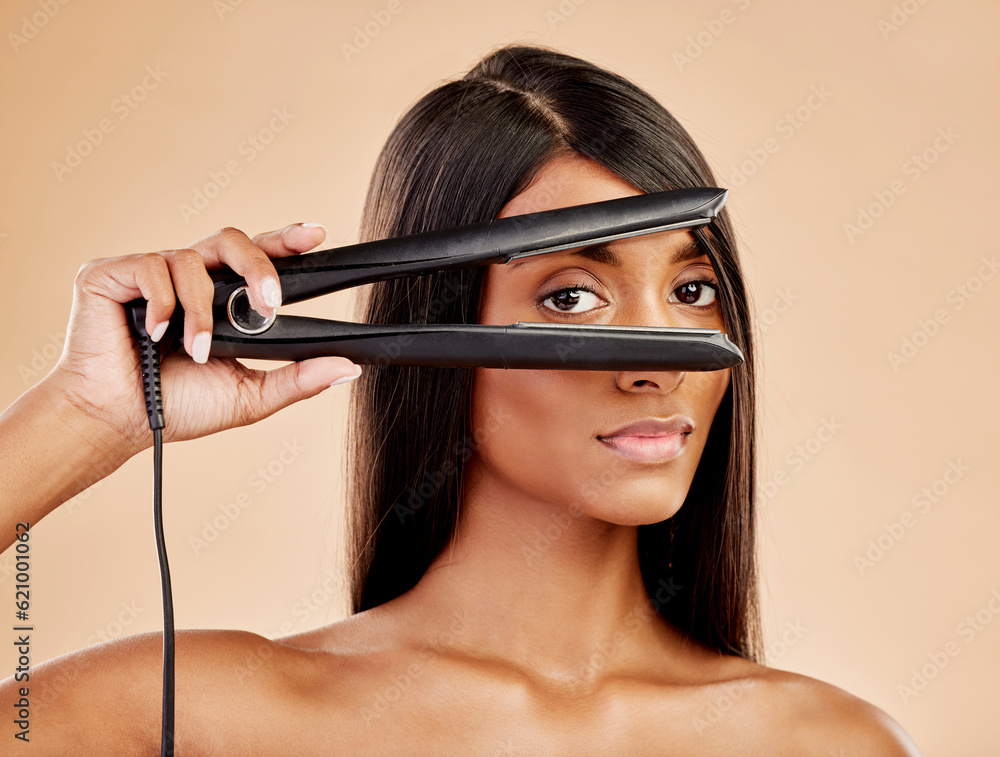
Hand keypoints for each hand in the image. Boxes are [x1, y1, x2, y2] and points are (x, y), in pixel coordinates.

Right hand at [47, 223, 361, 456]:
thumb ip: (298, 380)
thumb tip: (349, 367)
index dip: (286, 241)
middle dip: (258, 265)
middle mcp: (187, 278)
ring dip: (201, 312)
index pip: (257, 257)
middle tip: (269, 302)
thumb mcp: (249, 395)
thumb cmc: (175, 406)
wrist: (118, 422)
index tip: (317, 235)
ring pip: (192, 259)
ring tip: (195, 351)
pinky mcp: (110, 274)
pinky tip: (156, 332)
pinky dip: (161, 303)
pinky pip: (149, 267)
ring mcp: (148, 273)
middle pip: (232, 240)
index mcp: (219, 298)